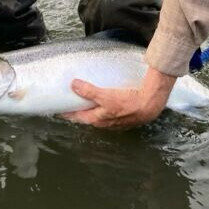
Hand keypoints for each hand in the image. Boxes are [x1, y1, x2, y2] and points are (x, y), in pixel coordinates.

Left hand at [61, 67, 176, 128]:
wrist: (149, 105)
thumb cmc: (127, 102)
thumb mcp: (105, 96)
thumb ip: (89, 91)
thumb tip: (73, 85)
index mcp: (97, 119)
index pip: (78, 117)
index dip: (68, 113)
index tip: (59, 110)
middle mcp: (104, 123)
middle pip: (88, 118)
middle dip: (79, 112)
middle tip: (71, 104)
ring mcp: (114, 122)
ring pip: (99, 117)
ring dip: (92, 111)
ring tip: (87, 102)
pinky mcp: (124, 117)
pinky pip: (109, 114)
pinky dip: (103, 109)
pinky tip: (106, 103)